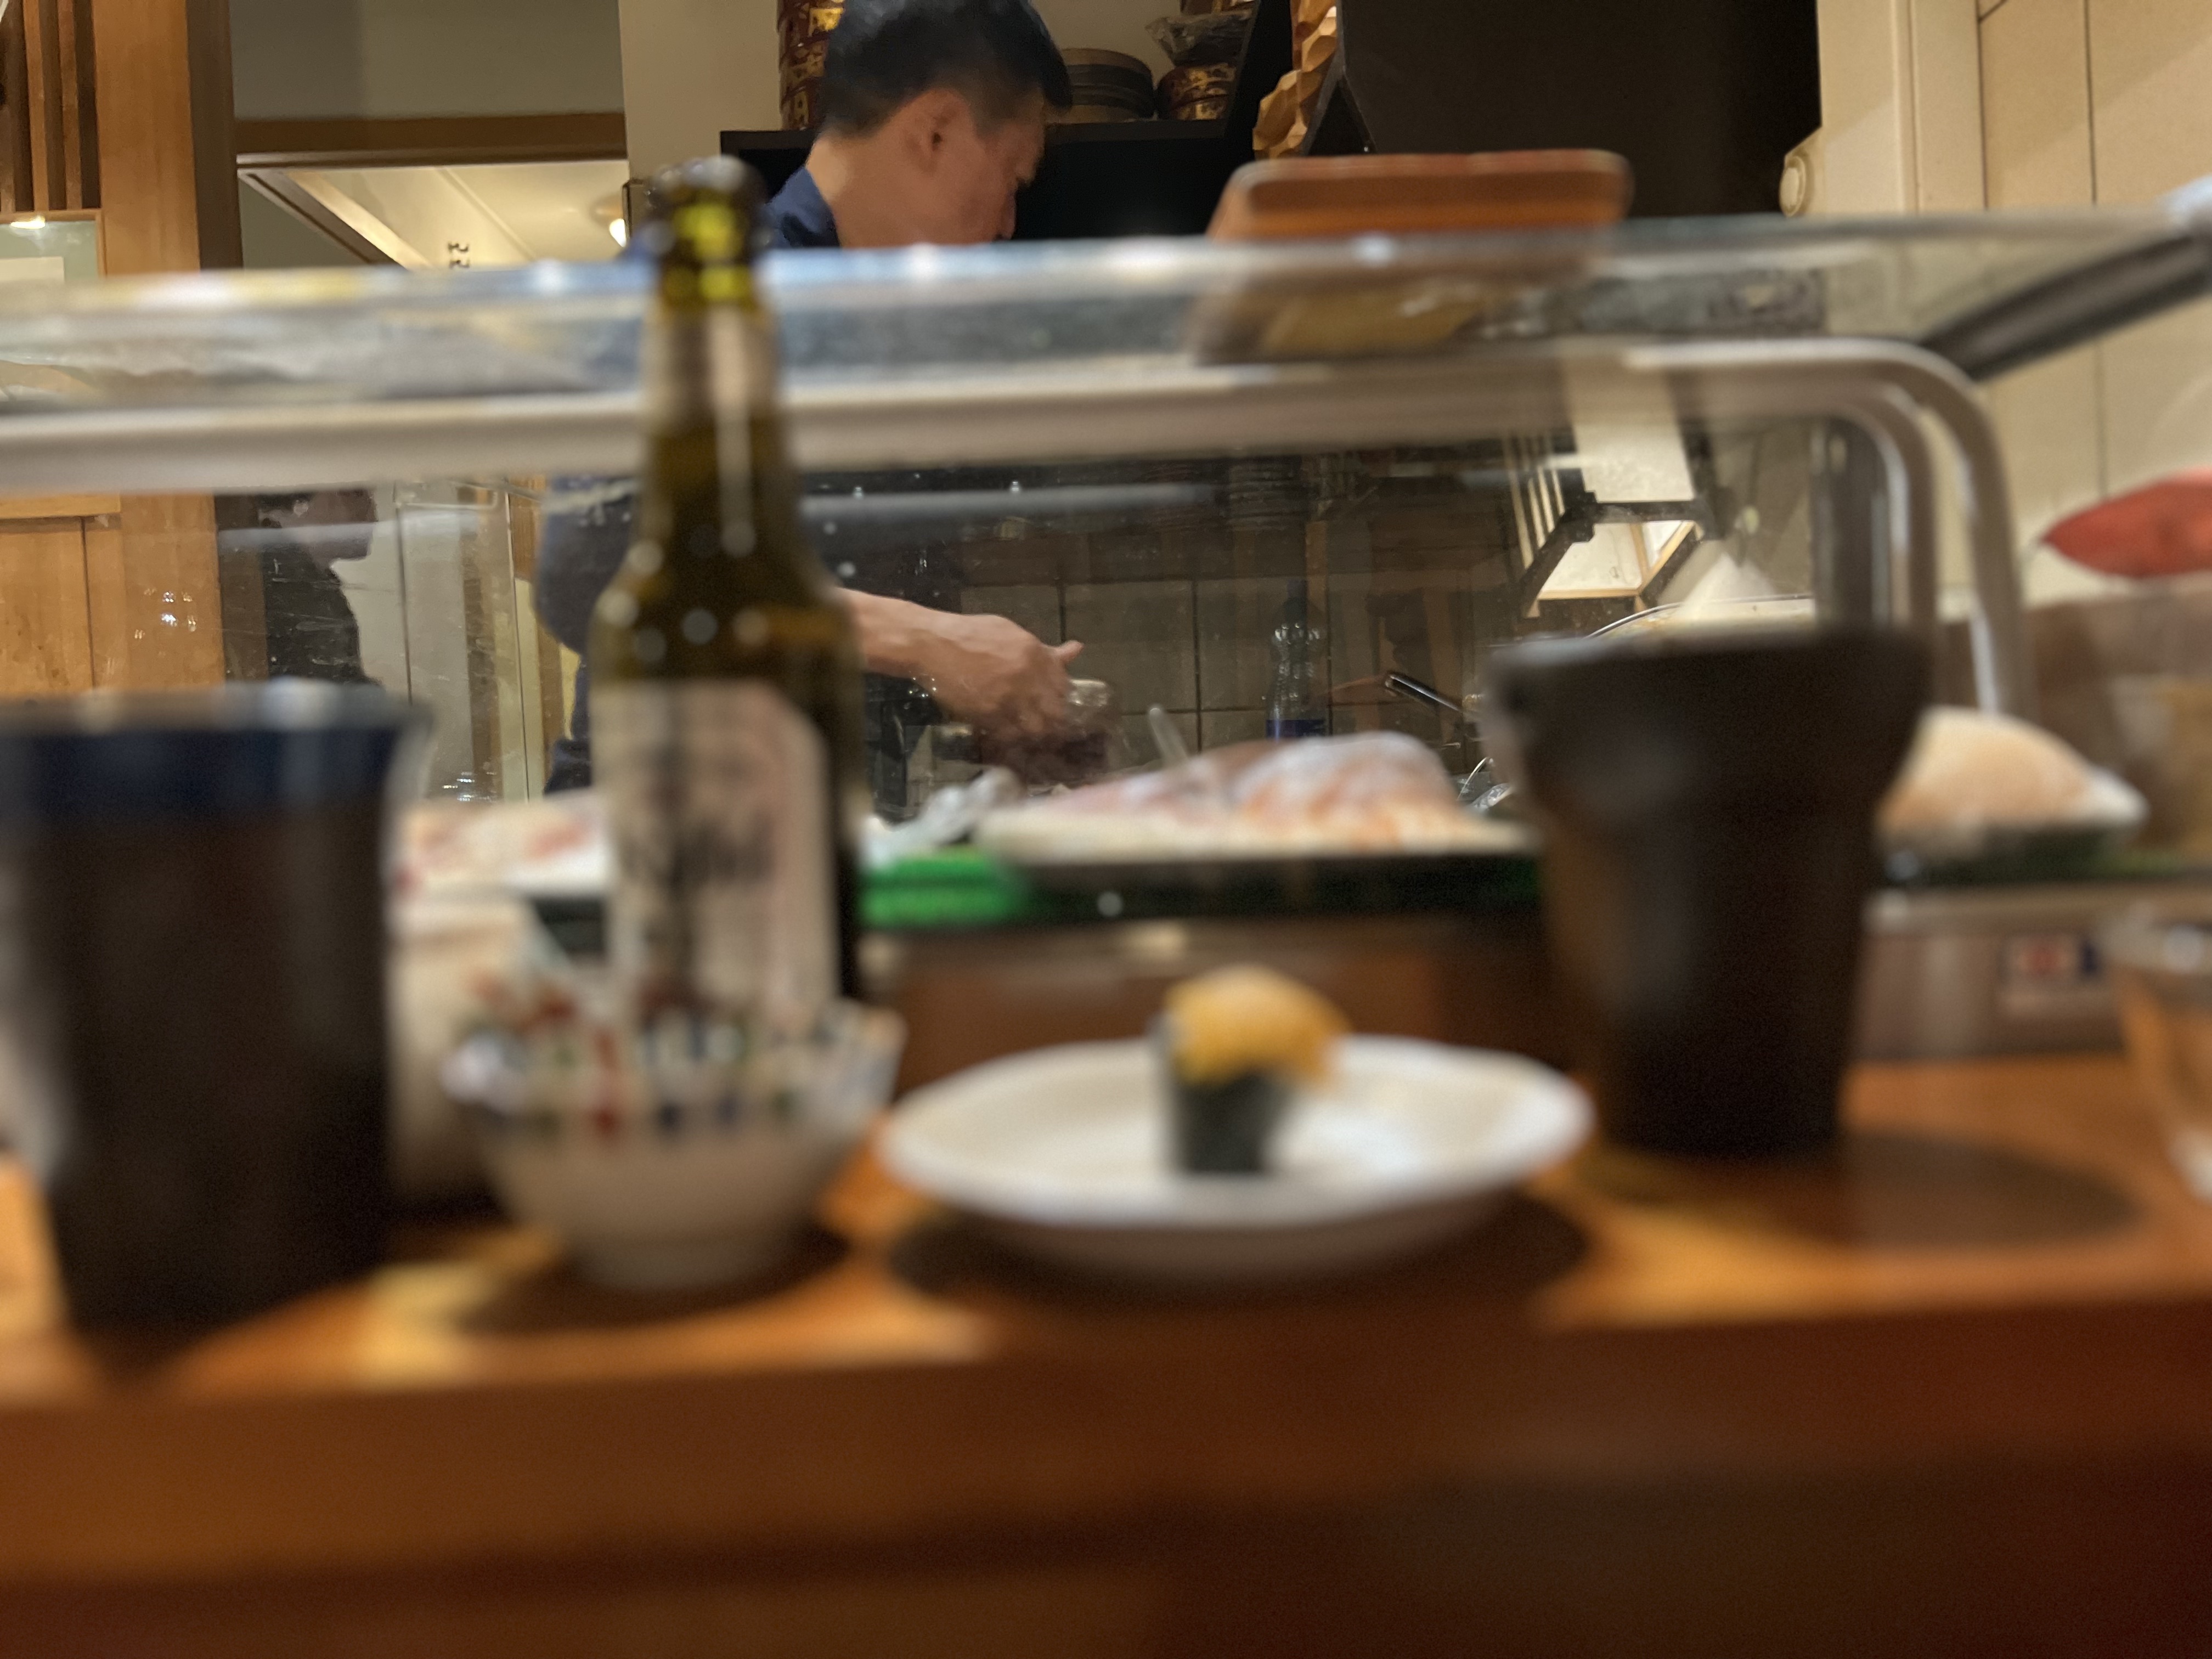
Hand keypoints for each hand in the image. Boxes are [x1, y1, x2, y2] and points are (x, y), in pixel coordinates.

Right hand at [912, 613, 1084, 736]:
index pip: (1064, 686)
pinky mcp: (987, 714)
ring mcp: (1007, 698)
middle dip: (1056, 722)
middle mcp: (1026, 678)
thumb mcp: (1011, 632)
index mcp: (1034, 654)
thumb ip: (1044, 649)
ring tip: (1034, 735)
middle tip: (1051, 727)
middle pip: (1056, 713)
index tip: (1059, 705)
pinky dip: (1014, 738)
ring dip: (1037, 734)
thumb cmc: (970, 633)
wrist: (932, 645)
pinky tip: (1012, 735)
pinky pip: (1010, 735)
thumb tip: (1076, 649)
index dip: (1064, 699)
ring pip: (1036, 729)